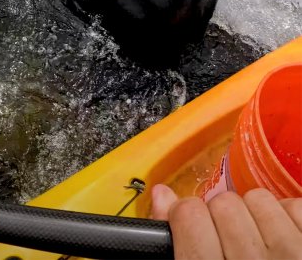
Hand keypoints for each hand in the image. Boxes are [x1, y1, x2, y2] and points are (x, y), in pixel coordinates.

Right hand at [151, 184, 301, 258]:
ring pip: (258, 198)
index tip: (191, 226)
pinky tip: (279, 239)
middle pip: (223, 203)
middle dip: (222, 217)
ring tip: (256, 240)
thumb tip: (162, 195)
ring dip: (254, 214)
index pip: (188, 214)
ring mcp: (292, 254)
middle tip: (227, 242)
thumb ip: (174, 237)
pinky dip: (286, 218)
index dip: (186, 216)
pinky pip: (295, 205)